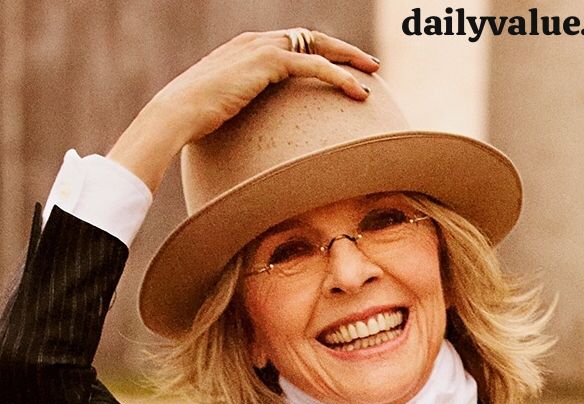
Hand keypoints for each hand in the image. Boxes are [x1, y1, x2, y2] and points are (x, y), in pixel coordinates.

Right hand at [108, 29, 378, 191]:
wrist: (176, 114)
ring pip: (317, 45)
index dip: (319, 55)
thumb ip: (242, 117)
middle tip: (369, 65)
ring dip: (349, 58)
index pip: (291, 45)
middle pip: (310, 38)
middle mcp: (255, 42)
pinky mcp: (267, 61)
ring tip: (372, 76)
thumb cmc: (193, 124)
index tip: (341, 71)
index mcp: (245, 51)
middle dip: (343, 49)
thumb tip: (253, 149)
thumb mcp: (223, 116)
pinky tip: (357, 92)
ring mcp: (261, 47)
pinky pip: (314, 65)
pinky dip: (339, 76)